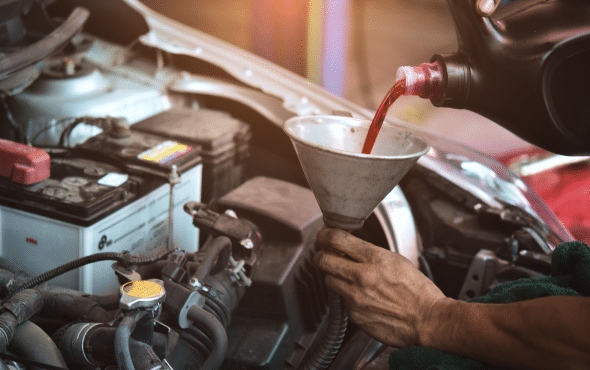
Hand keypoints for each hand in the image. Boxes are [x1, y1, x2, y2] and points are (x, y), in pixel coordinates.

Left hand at [313, 227, 450, 347]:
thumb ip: (371, 254)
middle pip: (323, 260)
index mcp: (375, 258)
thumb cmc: (418, 292)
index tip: (324, 236)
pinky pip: (342, 301)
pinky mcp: (355, 315)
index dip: (325, 236)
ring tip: (346, 277)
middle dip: (321, 256)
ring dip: (334, 276)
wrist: (428, 321)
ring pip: (329, 280)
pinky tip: (362, 297)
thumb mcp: (397, 261)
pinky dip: (347, 297)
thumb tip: (351, 248)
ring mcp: (356, 297)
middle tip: (324, 255)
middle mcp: (362, 276)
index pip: (337, 239)